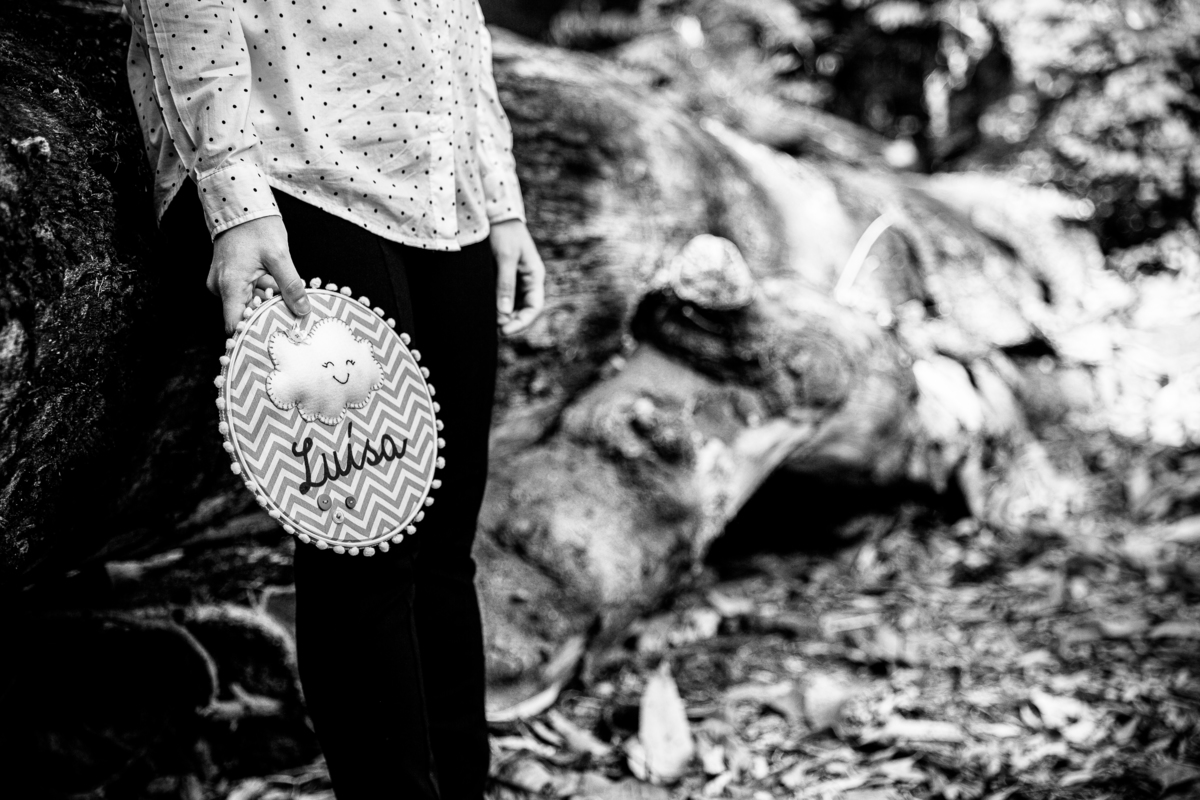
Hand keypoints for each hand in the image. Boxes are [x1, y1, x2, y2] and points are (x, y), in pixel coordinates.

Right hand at [206, 215, 310, 333]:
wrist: (241, 205)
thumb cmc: (257, 226)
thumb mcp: (280, 257)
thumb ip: (291, 286)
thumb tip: (303, 310)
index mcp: (230, 285)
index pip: (235, 324)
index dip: (253, 333)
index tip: (274, 337)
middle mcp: (220, 287)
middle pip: (242, 315)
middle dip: (265, 316)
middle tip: (289, 316)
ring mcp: (221, 281)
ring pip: (245, 303)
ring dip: (265, 302)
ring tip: (286, 297)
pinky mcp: (226, 275)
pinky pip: (243, 292)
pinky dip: (259, 292)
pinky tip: (275, 286)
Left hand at [490, 219, 545, 335]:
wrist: (494, 212)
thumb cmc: (503, 232)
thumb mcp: (505, 258)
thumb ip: (505, 285)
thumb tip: (503, 313)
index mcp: (534, 276)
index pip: (534, 307)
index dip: (521, 322)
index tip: (504, 331)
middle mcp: (527, 280)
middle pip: (522, 309)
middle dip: (509, 320)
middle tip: (491, 326)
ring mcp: (515, 278)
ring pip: (510, 305)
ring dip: (500, 314)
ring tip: (485, 318)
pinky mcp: (502, 276)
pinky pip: (500, 296)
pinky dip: (493, 304)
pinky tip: (483, 307)